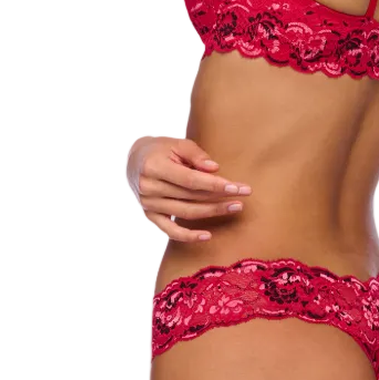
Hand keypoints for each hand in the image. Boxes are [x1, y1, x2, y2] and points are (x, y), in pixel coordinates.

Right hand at [126, 135, 251, 241]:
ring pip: (186, 213)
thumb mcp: (177, 143)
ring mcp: (148, 204)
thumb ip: (196, 155)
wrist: (134, 160)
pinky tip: (208, 236)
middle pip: (191, 197)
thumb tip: (215, 170)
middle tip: (243, 197)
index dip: (215, 185)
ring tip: (235, 207)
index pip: (190, 180)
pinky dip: (189, 236)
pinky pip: (170, 231)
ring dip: (212, 212)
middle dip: (220, 198)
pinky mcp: (150, 215)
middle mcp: (148, 188)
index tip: (237, 187)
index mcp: (154, 167)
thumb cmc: (161, 149)